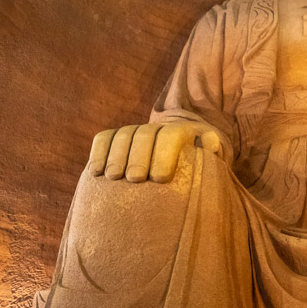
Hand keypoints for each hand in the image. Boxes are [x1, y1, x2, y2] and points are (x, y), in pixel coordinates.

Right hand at [86, 120, 226, 183]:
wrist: (179, 161)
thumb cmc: (196, 173)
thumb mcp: (209, 165)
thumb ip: (210, 155)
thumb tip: (210, 143)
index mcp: (182, 132)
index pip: (171, 135)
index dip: (165, 154)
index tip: (160, 178)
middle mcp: (157, 128)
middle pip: (145, 135)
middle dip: (139, 156)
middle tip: (135, 179)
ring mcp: (136, 132)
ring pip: (123, 135)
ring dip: (116, 155)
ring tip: (113, 177)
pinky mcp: (116, 138)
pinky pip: (104, 138)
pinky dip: (98, 152)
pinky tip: (95, 172)